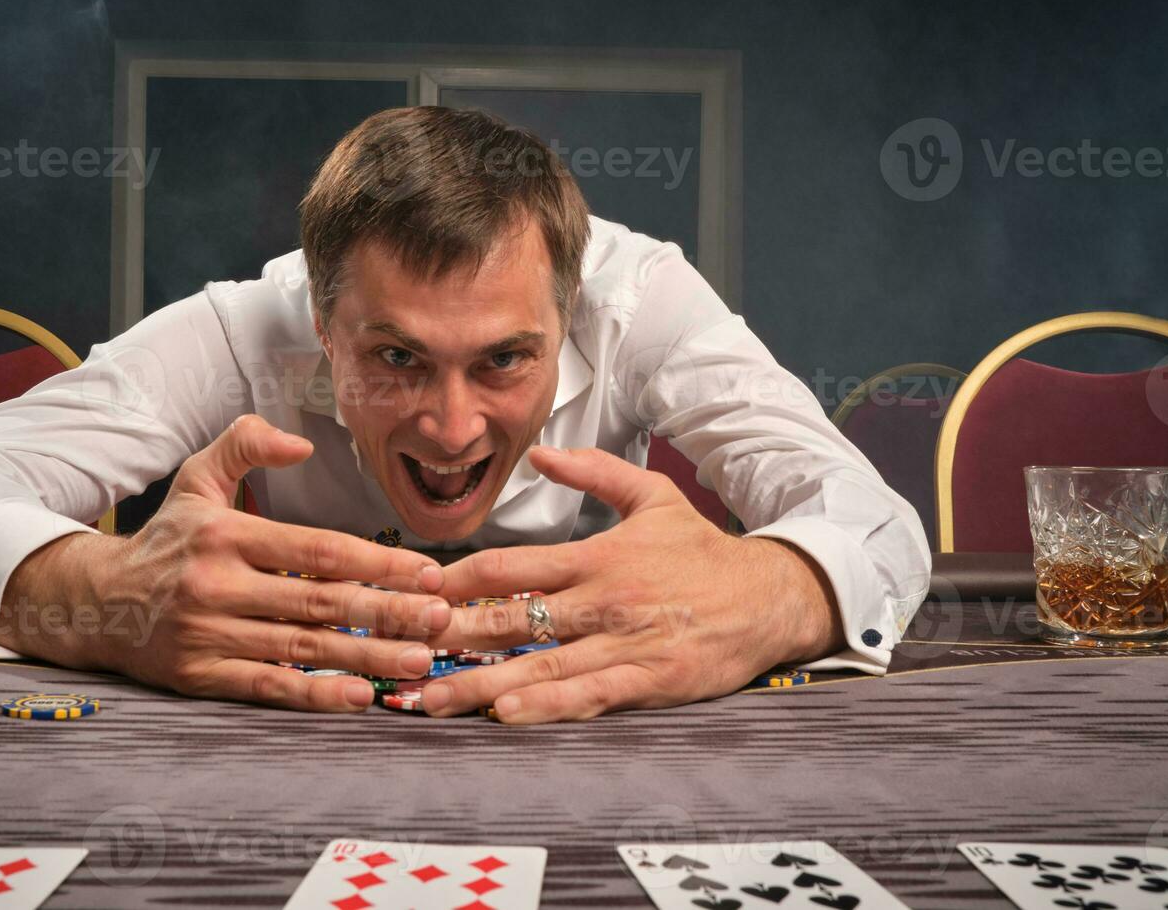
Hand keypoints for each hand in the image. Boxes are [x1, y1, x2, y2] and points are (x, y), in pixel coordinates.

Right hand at [0, 414, 448, 711]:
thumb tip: (301, 444)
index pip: (317, 550)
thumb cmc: (165, 538)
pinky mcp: (201, 676)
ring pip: (302, 649)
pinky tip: (361, 698)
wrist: (95, 600)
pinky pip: (267, 687)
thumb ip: (244, 445)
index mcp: (227, 533)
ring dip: (367, 657)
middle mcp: (219, 586)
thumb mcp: (195, 477)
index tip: (427, 571)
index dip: (377, 561)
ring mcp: (209, 635)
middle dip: (388, 612)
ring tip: (422, 661)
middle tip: (442, 619)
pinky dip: (315, 696)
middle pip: (320, 603)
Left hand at [420, 445, 843, 723]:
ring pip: (539, 665)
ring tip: (429, 702)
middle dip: (448, 638)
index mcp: (594, 555)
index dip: (454, 581)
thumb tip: (538, 453)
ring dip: (479, 685)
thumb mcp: (652, 495)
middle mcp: (601, 599)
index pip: (507, 567)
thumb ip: (592, 473)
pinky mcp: (650, 679)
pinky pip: (589, 695)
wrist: (772, 594)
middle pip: (509, 619)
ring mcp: (624, 642)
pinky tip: (506, 714)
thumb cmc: (703, 549)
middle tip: (396, 653)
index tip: (411, 594)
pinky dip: (547, 705)